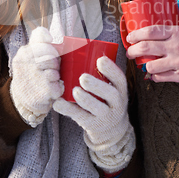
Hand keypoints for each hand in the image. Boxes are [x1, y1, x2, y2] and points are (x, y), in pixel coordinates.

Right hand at [10, 26, 63, 126]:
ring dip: (55, 78)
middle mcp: (26, 63)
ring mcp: (35, 77)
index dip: (51, 50)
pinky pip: (59, 86)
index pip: (44, 42)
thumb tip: (49, 36)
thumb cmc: (31, 73)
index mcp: (24, 52)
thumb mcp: (30, 54)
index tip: (51, 56)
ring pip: (55, 72)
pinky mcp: (43, 91)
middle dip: (55, 65)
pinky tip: (49, 91)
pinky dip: (58, 89)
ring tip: (47, 82)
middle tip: (49, 71)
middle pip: (52, 58)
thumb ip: (39, 40)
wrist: (21, 100)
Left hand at [53, 55, 134, 171]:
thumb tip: (76, 49)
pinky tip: (57, 103)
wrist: (111, 129)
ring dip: (85, 99)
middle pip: (111, 94)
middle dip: (97, 85)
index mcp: (121, 90)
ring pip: (97, 108)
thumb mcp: (111, 88)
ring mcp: (106, 116)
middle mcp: (117, 104)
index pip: (120, 79)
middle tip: (83, 77)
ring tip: (75, 90)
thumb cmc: (105, 99)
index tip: (100, 60)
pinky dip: (68, 110)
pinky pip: (81, 118)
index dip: (111, 69)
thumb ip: (100, 74)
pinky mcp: (93, 125)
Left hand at [126, 22, 178, 85]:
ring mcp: (178, 63)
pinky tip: (154, 75)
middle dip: (132, 51)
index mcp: (178, 32)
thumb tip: (167, 17)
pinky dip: (155, 76)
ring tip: (143, 65)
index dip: (136, 34)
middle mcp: (175, 47)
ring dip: (144, 66)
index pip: (150, 31)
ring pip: (151, 66)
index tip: (130, 37)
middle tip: (130, 52)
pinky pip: (162, 78)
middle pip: (145, 48)